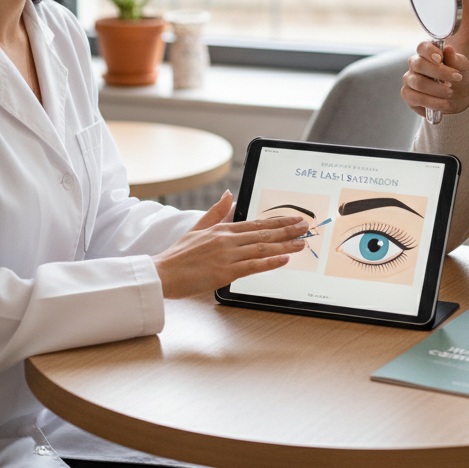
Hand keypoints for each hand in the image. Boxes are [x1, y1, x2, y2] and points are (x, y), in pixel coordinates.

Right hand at [152, 191, 309, 298]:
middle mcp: (227, 239)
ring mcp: (226, 255)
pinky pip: (252, 266)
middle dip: (287, 230)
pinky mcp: (224, 272)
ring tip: (301, 242)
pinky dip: (270, 262)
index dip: (277, 222)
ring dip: (285, 245)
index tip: (293, 219)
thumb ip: (216, 211)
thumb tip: (230, 194)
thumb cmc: (178, 255)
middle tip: (306, 227)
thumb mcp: (197, 227)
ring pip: (262, 248)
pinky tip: (284, 260)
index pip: (256, 224)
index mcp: (222, 229)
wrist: (162, 273)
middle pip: (263, 234)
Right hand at [401, 40, 468, 117]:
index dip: (429, 51)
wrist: (459, 99)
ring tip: (451, 93)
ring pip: (418, 83)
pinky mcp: (408, 96)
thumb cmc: (458, 79)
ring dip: (438, 90)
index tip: (440, 58)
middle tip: (456, 79)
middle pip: (419, 64)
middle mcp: (414, 65)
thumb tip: (448, 49)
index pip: (422, 47)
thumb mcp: (463, 68)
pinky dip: (434, 103)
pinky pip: (417, 99)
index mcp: (426, 54)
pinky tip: (446, 104)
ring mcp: (409, 80)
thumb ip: (456, 59)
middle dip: (439, 73)